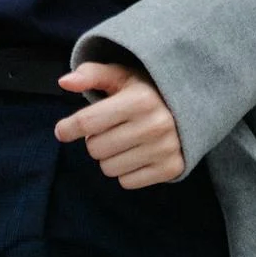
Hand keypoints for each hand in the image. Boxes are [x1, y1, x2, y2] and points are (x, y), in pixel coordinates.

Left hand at [54, 61, 184, 188]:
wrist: (192, 107)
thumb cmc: (147, 90)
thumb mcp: (121, 75)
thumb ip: (91, 74)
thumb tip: (65, 82)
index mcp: (140, 100)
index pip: (87, 122)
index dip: (68, 128)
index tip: (62, 130)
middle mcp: (155, 125)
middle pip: (95, 148)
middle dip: (96, 139)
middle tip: (111, 129)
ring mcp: (165, 149)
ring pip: (108, 168)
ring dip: (110, 157)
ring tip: (124, 141)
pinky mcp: (171, 168)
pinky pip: (127, 182)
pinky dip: (127, 171)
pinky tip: (138, 154)